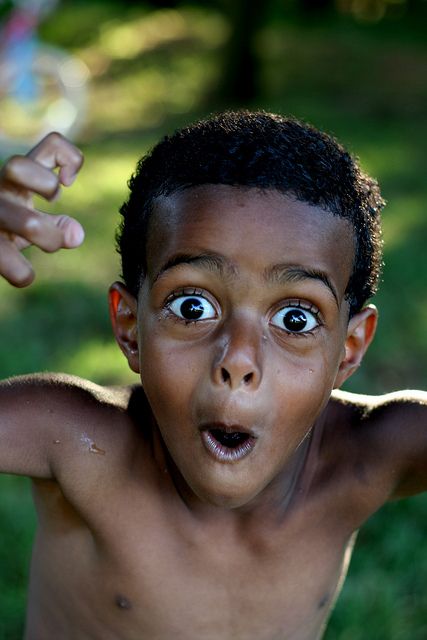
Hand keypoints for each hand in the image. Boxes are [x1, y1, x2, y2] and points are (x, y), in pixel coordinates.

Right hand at [0, 132, 83, 286]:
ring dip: (50, 239)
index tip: (68, 182)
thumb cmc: (8, 231)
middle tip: (54, 203)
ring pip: (27, 222)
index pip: (50, 143)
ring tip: (50, 245)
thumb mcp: (32, 220)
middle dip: (47, 186)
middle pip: (17, 166)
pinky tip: (24, 275)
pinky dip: (22, 273)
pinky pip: (4, 259)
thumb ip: (58, 225)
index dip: (68, 157)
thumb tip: (76, 235)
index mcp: (18, 179)